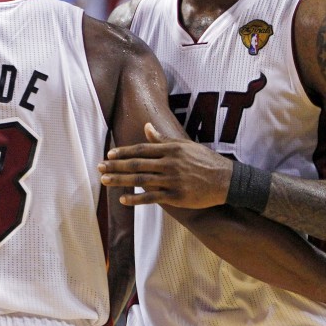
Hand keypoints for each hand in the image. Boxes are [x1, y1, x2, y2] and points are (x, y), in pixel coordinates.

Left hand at [99, 123, 232, 208]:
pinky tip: (123, 199)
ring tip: (105, 181)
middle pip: (137, 164)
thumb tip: (146, 126)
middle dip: (116, 166)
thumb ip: (163, 139)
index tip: (109, 155)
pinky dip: (137, 199)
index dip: (124, 152)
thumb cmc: (205, 160)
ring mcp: (173, 181)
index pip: (142, 149)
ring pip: (141, 181)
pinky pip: (152, 198)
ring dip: (121, 181)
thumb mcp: (185, 145)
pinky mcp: (177, 197)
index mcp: (171, 149)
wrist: (226, 180)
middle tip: (99, 167)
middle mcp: (169, 164)